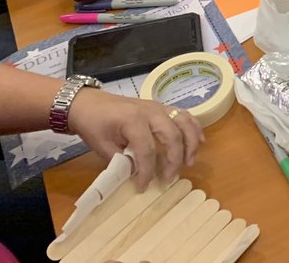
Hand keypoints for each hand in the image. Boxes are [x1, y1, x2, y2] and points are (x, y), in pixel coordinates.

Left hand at [67, 90, 203, 190]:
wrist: (88, 102)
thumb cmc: (93, 124)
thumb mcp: (101, 146)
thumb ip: (121, 161)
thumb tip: (139, 173)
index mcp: (133, 121)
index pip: (146, 150)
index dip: (147, 171)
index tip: (143, 187)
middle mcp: (150, 112)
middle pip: (172, 135)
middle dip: (174, 160)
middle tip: (169, 178)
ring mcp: (159, 107)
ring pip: (184, 122)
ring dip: (191, 143)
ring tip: (190, 162)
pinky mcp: (162, 107)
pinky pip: (184, 115)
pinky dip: (195, 128)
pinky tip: (200, 141)